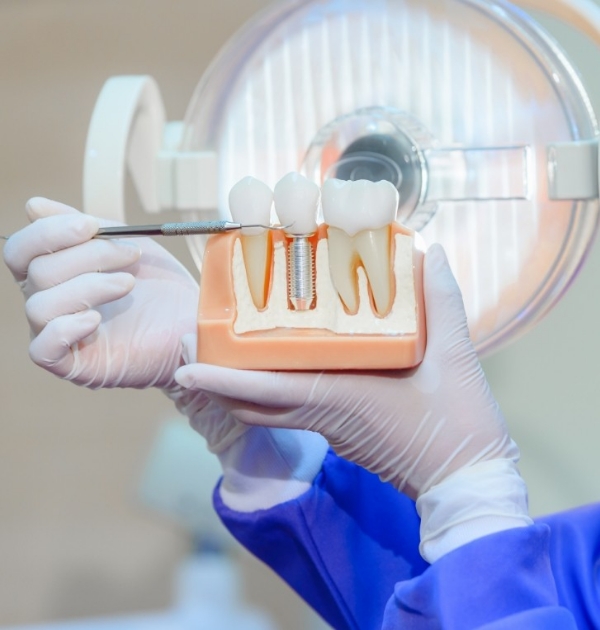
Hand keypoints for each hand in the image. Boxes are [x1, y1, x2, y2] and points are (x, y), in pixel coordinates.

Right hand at [3, 197, 197, 390]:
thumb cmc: (159, 287)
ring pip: (40, 307)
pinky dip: (65, 329)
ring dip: (88, 287)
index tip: (91, 225)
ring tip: (128, 284)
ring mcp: (59, 336)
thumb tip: (33, 207)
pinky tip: (97, 319)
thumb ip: (80, 227)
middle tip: (131, 253)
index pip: (22, 250)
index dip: (49, 232)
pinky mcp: (74, 366)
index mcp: (54, 274)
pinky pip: (43, 349)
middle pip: (36, 273)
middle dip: (88, 256)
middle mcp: (49, 304)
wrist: (192, 322)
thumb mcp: (122, 244)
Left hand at [175, 244, 517, 499]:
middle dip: (216, 380)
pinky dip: (267, 390)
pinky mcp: (339, 432)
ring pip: (267, 409)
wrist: (465, 482)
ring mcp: (329, 427)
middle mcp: (324, 414)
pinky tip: (275, 363)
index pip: (265, 390)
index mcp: (340, 397)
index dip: (220, 380)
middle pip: (251, 403)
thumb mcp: (456, 358)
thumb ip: (442, 302)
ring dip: (237, 386)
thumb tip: (430, 254)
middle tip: (192, 349)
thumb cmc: (459, 425)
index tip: (184, 367)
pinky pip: (288, 411)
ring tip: (220, 353)